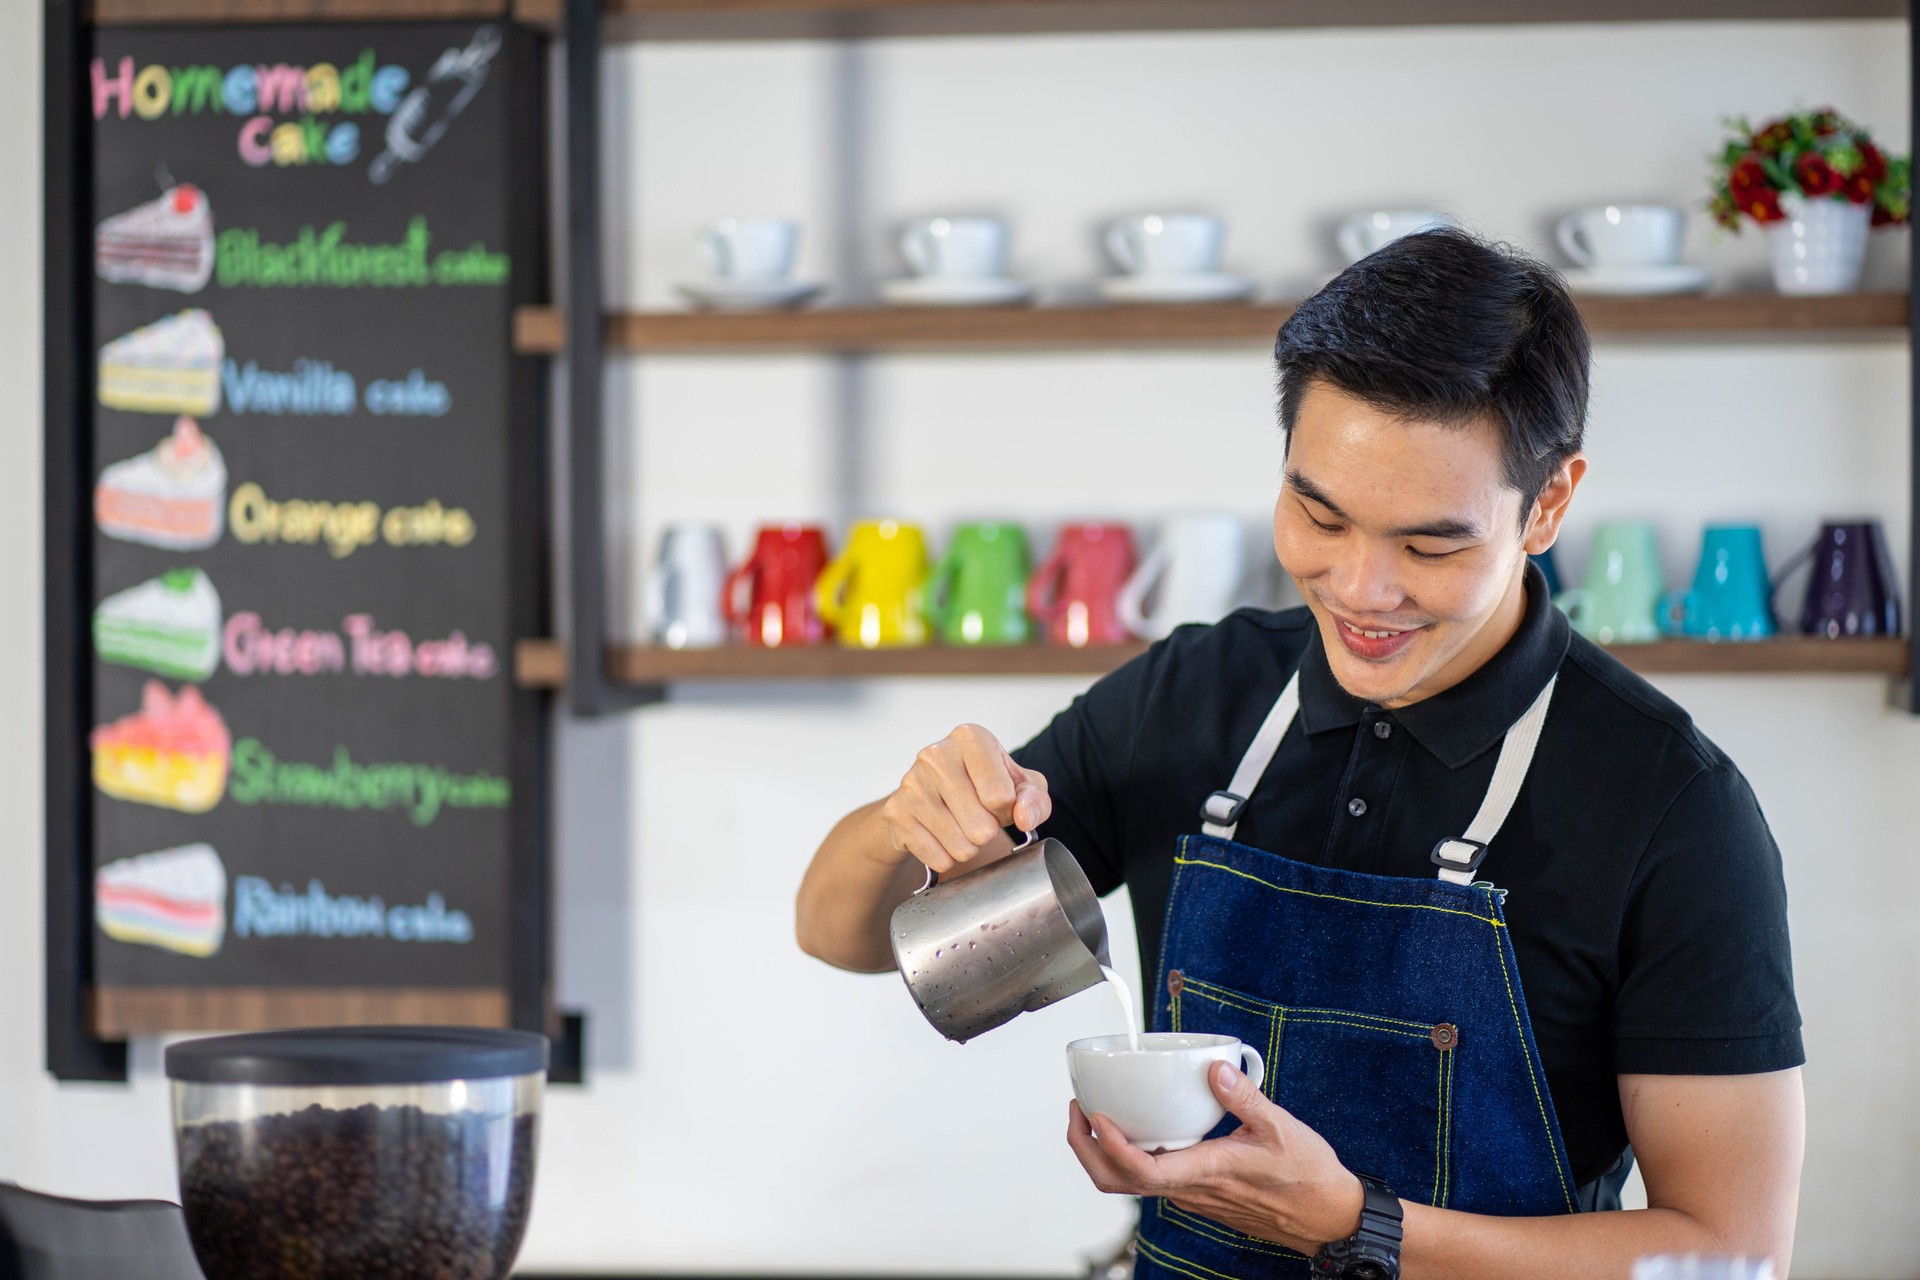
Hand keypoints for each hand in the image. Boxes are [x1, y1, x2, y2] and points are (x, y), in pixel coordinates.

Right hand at [878, 724, 1050, 876]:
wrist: (929, 796)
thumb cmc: (981, 786)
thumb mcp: (1020, 786)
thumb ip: (1035, 800)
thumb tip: (1024, 817)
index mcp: (970, 737)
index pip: (1001, 797)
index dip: (1006, 811)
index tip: (996, 802)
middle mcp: (936, 754)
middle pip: (982, 826)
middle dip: (987, 832)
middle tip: (978, 818)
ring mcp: (911, 783)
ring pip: (960, 846)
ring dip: (968, 847)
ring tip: (961, 828)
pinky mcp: (896, 812)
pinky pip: (938, 858)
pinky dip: (946, 857)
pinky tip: (941, 837)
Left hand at [1065, 1061, 1366, 1256]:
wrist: (1327, 1217)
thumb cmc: (1308, 1177)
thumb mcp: (1282, 1127)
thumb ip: (1245, 1097)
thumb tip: (1214, 1068)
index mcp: (1208, 1172)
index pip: (1142, 1171)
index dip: (1109, 1148)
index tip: (1095, 1117)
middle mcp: (1192, 1189)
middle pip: (1119, 1185)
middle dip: (1086, 1152)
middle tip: (1077, 1112)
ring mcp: (1191, 1196)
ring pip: (1130, 1186)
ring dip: (1103, 1155)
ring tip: (1094, 1115)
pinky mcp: (1196, 1194)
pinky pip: (1150, 1181)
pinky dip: (1128, 1158)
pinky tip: (1135, 1129)